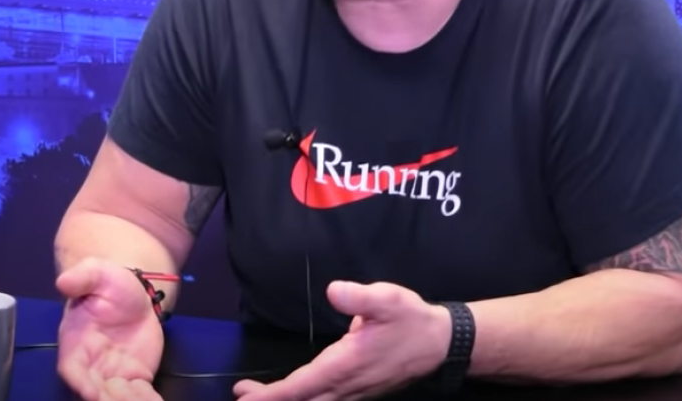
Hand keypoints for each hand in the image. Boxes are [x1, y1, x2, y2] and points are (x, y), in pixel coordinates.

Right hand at [55, 257, 165, 400]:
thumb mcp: (97, 273)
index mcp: (76, 343)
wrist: (135, 294)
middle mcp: (92, 365)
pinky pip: (139, 394)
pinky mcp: (136, 376)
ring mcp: (114, 374)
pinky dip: (146, 400)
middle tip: (123, 397)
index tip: (93, 391)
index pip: (72, 369)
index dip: (81, 382)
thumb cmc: (109, 284)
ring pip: (117, 397)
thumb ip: (82, 278)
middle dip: (106, 398)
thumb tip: (63, 280)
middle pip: (94, 391)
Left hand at [233, 281, 450, 400]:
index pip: (299, 387)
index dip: (271, 394)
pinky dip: (304, 399)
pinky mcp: (358, 391)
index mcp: (345, 366)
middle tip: (242, 394)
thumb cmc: (411, 320)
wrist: (440, 344)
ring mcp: (352, 392)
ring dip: (287, 400)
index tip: (246, 395)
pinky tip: (297, 392)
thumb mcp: (388, 299)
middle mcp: (345, 386)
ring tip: (258, 394)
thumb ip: (359, 297)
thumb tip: (334, 290)